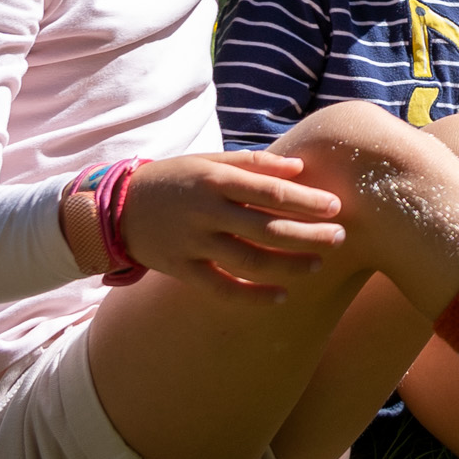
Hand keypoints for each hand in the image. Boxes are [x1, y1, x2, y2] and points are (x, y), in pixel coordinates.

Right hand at [115, 152, 346, 297]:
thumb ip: (253, 165)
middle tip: (340, 237)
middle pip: (266, 227)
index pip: (270, 192)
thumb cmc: (175, 179)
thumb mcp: (209, 162)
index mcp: (215, 180)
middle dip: (308, 234)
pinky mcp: (181, 270)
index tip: (337, 207)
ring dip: (288, 265)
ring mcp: (192, 243)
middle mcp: (205, 212)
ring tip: (318, 265)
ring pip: (249, 260)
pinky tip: (282, 296)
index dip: (306, 201)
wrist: (117, 208)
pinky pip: (221, 289)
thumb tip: (300, 167)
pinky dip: (252, 296)